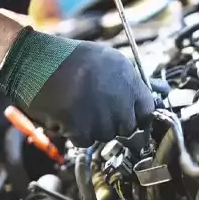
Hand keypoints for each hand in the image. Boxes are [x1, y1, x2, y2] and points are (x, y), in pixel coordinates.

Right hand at [0, 27, 153, 146]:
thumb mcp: (110, 59)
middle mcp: (119, 100)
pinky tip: (69, 115)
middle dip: (115, 122)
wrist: (37, 61)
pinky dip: (77, 133)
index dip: (137, 114)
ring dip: (94, 127)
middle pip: (127, 127)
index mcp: (129, 81)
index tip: (129, 114)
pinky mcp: (81, 129)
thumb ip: (135, 79)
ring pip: (106, 135)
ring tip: (80, 107)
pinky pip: (86, 141)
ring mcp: (101, 116)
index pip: (147, 110)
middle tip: (98, 109)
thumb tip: (161, 89)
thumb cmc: (71, 58)